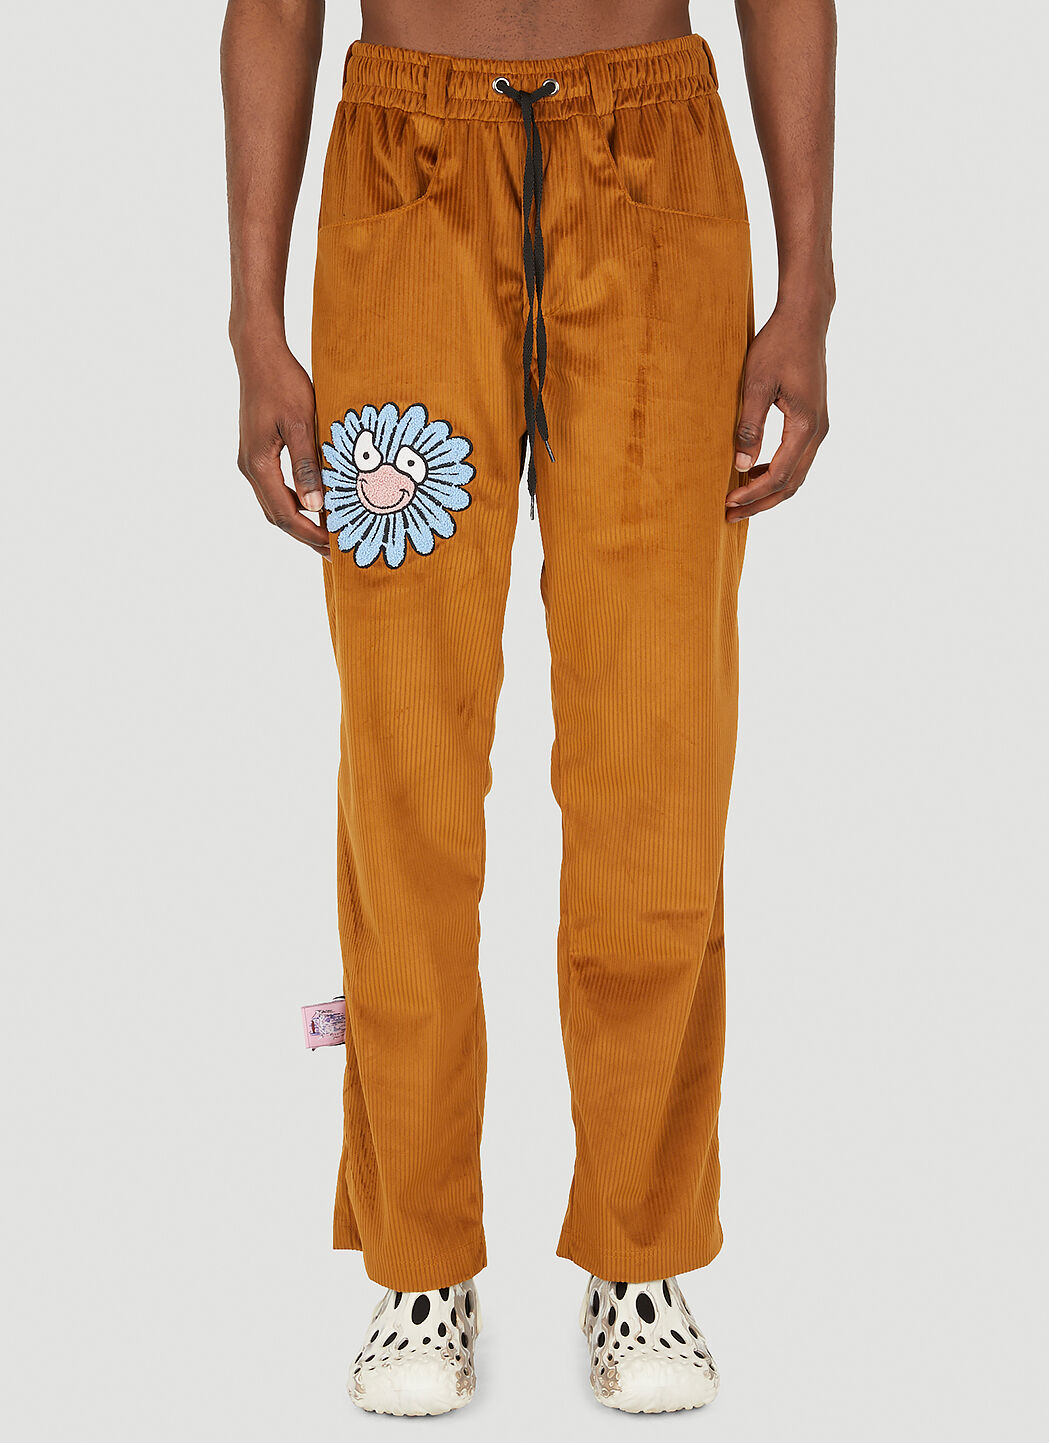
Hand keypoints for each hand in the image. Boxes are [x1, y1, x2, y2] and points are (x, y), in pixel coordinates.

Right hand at [234, 335, 329, 557]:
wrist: (259, 355)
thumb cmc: (283, 383)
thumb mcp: (301, 423)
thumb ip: (307, 465)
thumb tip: (316, 506)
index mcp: (258, 464)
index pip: (284, 514)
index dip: (310, 534)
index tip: (334, 548)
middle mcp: (250, 467)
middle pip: (277, 515)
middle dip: (305, 535)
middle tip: (334, 552)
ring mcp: (251, 460)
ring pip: (275, 503)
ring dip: (300, 521)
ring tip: (328, 534)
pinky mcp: (257, 452)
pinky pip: (275, 488)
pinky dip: (295, 502)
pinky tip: (316, 504)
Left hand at [726, 307, 829, 520]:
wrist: (805, 319)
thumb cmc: (778, 345)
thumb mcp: (756, 384)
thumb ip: (749, 426)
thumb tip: (741, 466)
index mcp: (805, 425)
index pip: (779, 475)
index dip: (753, 493)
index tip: (727, 503)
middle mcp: (818, 431)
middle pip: (791, 484)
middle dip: (760, 503)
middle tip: (730, 516)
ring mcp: (818, 427)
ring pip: (796, 475)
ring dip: (768, 491)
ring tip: (739, 500)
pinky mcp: (813, 420)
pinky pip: (796, 459)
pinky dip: (776, 473)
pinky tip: (753, 473)